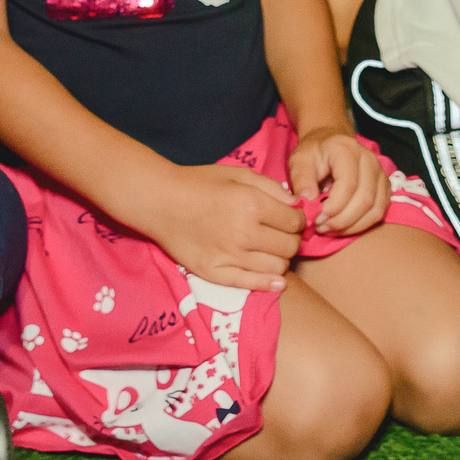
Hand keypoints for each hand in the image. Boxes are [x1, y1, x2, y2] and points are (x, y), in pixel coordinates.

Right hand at [136, 163, 303, 291]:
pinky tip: (277, 282)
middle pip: (289, 246)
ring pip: (276, 267)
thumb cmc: (200, 183)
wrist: (160, 200)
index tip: (292, 219)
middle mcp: (244, 232)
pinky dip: (269, 284)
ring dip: (281, 260)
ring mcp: (229, 256)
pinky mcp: (214, 272)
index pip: (295, 222)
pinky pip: (250, 284)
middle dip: (292, 240)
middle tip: (282, 235)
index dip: (299, 220)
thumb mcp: (238, 174)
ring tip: (271, 251)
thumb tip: (297, 206)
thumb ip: (272, 188)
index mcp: (252, 204)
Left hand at [287, 125, 388, 235]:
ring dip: (351, 226)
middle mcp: (369, 160)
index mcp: (347, 150)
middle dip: (341, 220)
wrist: (329, 144)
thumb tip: (307, 203)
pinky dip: (360, 225)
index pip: (348, 184)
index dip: (334, 206)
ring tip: (329, 229)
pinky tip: (342, 228)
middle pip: (364, 199)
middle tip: (320, 227)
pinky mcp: (384, 187)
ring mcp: (380, 174)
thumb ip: (301, 180)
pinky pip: (378, 213)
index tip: (316, 218)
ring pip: (374, 209)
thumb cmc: (313, 154)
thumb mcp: (299, 161)